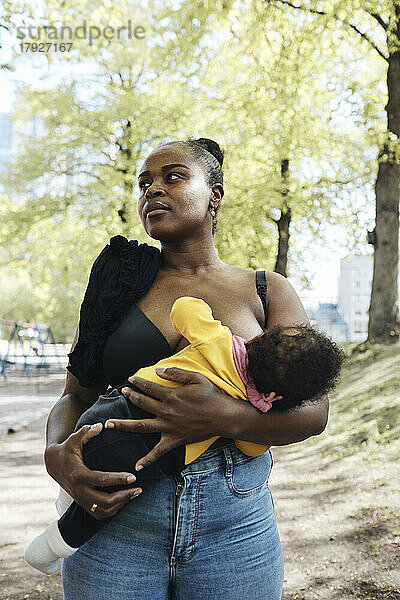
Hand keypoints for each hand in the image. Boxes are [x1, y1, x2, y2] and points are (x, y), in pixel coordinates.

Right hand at [44, 423, 142, 519]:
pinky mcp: (83, 504)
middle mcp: (79, 490)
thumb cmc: (68, 449)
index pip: (100, 480)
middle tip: (139, 488)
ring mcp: (81, 500)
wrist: (54, 465)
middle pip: (103, 501)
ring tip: (135, 493)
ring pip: (103, 510)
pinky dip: (114, 509)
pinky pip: (100, 513)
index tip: (133, 477)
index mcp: (78, 475)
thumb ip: (86, 432)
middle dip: (123, 496)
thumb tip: (100, 425)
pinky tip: (125, 500)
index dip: (118, 479)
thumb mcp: (74, 439)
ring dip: (121, 504)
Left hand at [105, 367, 225, 469]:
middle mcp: (166, 411)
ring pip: (141, 426)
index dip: (138, 382)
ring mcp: (168, 427)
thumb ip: (176, 373)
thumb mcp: (196, 378)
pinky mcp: (174, 440)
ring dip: (123, 425)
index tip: (129, 379)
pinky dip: (147, 459)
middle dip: (129, 397)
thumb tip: (158, 370)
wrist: (223, 417)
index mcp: (171, 395)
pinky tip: (137, 466)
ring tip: (108, 424)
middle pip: (142, 403)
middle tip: (120, 393)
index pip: (149, 387)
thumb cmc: (211, 396)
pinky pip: (158, 452)